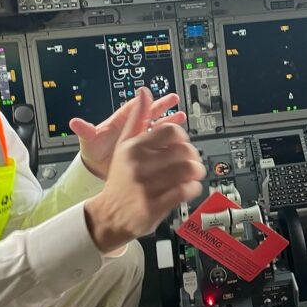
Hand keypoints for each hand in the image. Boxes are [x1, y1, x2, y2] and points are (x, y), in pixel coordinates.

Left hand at [69, 90, 186, 178]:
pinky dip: (170, 138)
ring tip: (181, 115)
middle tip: (173, 98)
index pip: (134, 107)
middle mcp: (132, 127)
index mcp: (120, 120)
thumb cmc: (93, 153)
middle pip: (149, 112)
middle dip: (162, 105)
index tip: (151, 93)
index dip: (143, 100)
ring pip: (158, 125)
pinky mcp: (146, 149)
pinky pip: (160, 141)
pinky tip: (179, 137)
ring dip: (169, 120)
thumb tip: (75, 123)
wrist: (97, 171)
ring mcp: (140, 138)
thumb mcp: (89, 141)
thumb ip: (85, 131)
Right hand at [83, 87, 204, 253]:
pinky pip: (185, 191)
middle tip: (194, 162)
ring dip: (197, 172)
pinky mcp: (154, 205)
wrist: (109, 214)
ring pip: (187, 170)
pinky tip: (190, 188)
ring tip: (195, 174)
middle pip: (184, 151)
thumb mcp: (124, 146)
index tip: (183, 145)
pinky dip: (193, 189)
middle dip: (194, 156)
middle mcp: (139, 165)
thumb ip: (137, 118)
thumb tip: (144, 91)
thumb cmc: (120, 179)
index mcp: (134, 148)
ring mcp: (146, 186)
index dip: (184, 137)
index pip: (171, 131)